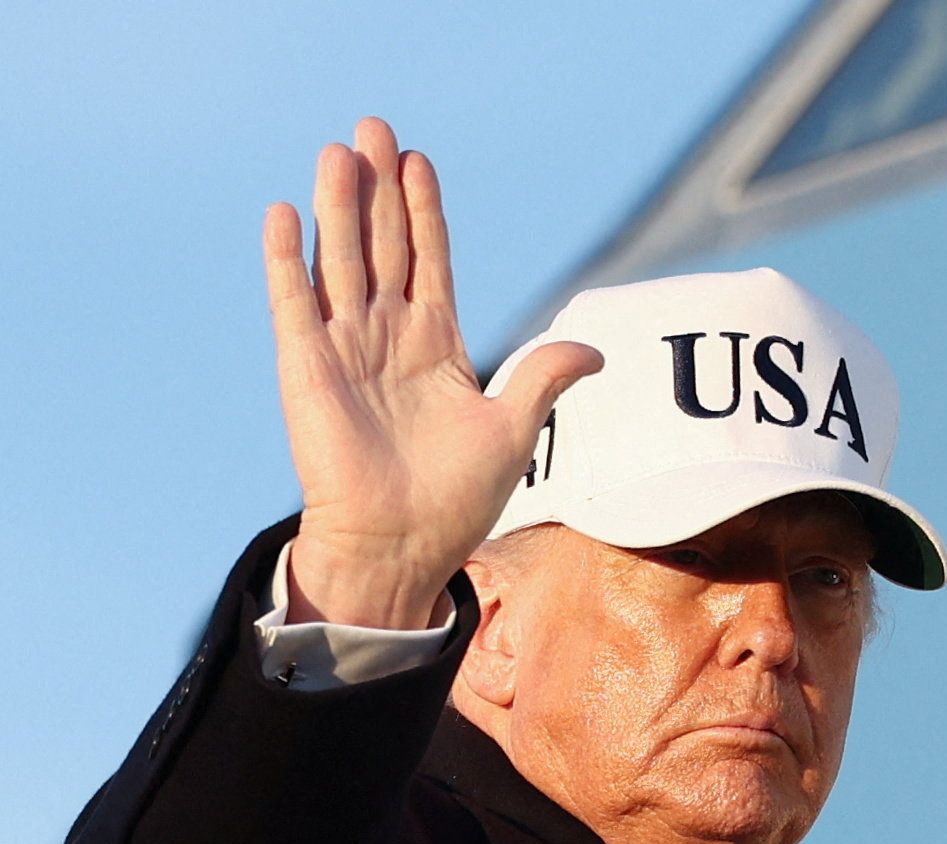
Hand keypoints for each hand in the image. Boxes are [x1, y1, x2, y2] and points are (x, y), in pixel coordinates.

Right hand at [262, 118, 602, 627]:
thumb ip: (543, 379)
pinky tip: (286, 213)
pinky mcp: (305, 371)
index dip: (423, 212)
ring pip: (341, 261)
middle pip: (382, 245)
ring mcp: (344, 351)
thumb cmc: (456, 503)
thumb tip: (594, 350)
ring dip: (339, 206)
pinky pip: (294, 305)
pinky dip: (287, 261)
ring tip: (341, 150)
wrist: (400, 547)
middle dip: (378, 188)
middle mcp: (387, 340)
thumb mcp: (512, 431)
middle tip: (374, 127)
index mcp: (435, 347)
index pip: (428, 261)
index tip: (420, 161)